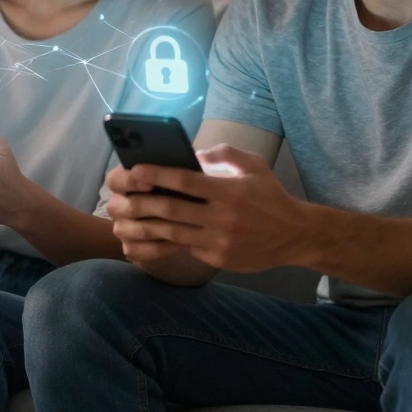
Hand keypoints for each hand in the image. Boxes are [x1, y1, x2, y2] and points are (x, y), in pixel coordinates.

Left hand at [106, 143, 307, 272]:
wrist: (294, 235)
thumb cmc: (270, 196)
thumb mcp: (254, 166)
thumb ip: (224, 154)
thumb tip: (193, 152)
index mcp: (228, 190)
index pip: (185, 180)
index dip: (156, 175)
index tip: (134, 170)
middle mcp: (222, 217)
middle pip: (171, 210)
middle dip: (140, 203)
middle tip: (117, 199)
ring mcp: (218, 241)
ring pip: (172, 234)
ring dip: (144, 226)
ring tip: (123, 219)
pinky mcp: (217, 259)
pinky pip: (184, 249)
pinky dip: (161, 244)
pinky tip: (142, 239)